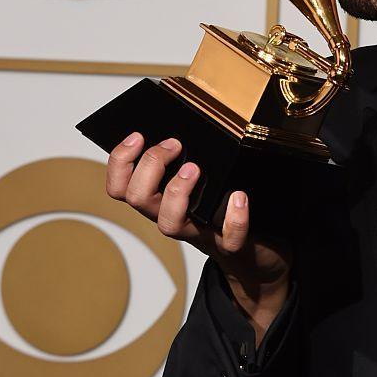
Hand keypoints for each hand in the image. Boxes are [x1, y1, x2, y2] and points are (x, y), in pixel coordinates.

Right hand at [105, 132, 291, 343]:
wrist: (255, 254)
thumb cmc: (224, 209)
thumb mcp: (202, 180)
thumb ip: (188, 159)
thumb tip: (184, 122)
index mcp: (160, 199)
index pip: (121, 187)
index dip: (120, 162)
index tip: (138, 136)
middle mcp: (174, 217)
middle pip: (139, 199)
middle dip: (150, 167)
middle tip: (173, 145)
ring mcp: (200, 233)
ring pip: (169, 223)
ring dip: (177, 191)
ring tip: (194, 168)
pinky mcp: (231, 245)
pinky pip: (229, 238)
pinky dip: (234, 218)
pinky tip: (239, 197)